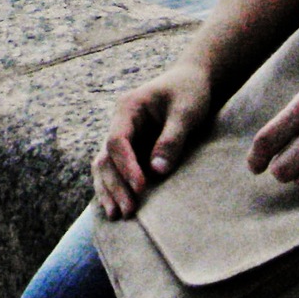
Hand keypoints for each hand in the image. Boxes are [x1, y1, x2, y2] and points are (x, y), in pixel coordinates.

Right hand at [94, 61, 216, 218]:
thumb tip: (157, 171)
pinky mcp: (130, 150)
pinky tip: (116, 209)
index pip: (117, 141)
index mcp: (127, 108)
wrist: (192, 82)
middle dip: (116, 185)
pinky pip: (116, 171)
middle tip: (130, 210)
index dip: (126, 166)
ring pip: (106, 167)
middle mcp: (118, 124)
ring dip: (110, 191)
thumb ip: (172, 139)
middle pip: (106, 158)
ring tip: (118, 216)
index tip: (141, 187)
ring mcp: (123, 138)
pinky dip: (115, 189)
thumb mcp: (186, 111)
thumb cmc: (189, 92)